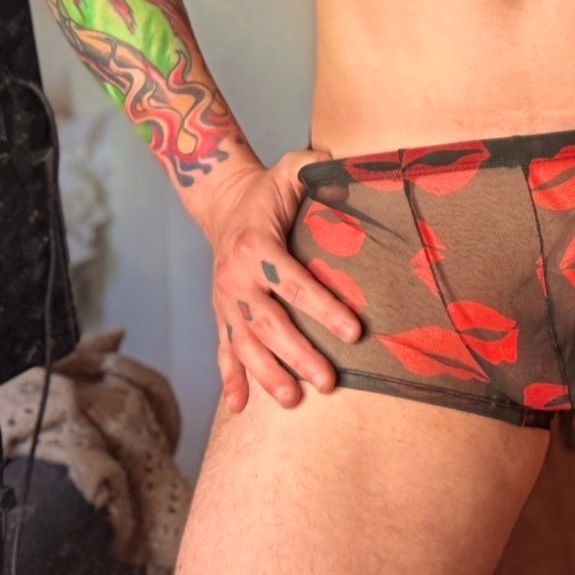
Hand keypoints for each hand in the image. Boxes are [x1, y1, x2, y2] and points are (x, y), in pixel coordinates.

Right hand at [206, 149, 362, 412]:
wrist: (222, 202)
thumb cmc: (268, 189)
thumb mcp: (291, 169)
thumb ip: (317, 167)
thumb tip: (349, 176)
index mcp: (257, 245)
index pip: (294, 282)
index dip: (324, 308)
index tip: (353, 331)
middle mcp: (235, 277)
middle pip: (268, 324)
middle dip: (298, 354)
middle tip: (328, 381)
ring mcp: (224, 299)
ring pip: (244, 344)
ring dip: (266, 374)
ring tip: (292, 399)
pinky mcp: (220, 312)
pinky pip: (222, 348)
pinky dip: (229, 378)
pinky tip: (238, 407)